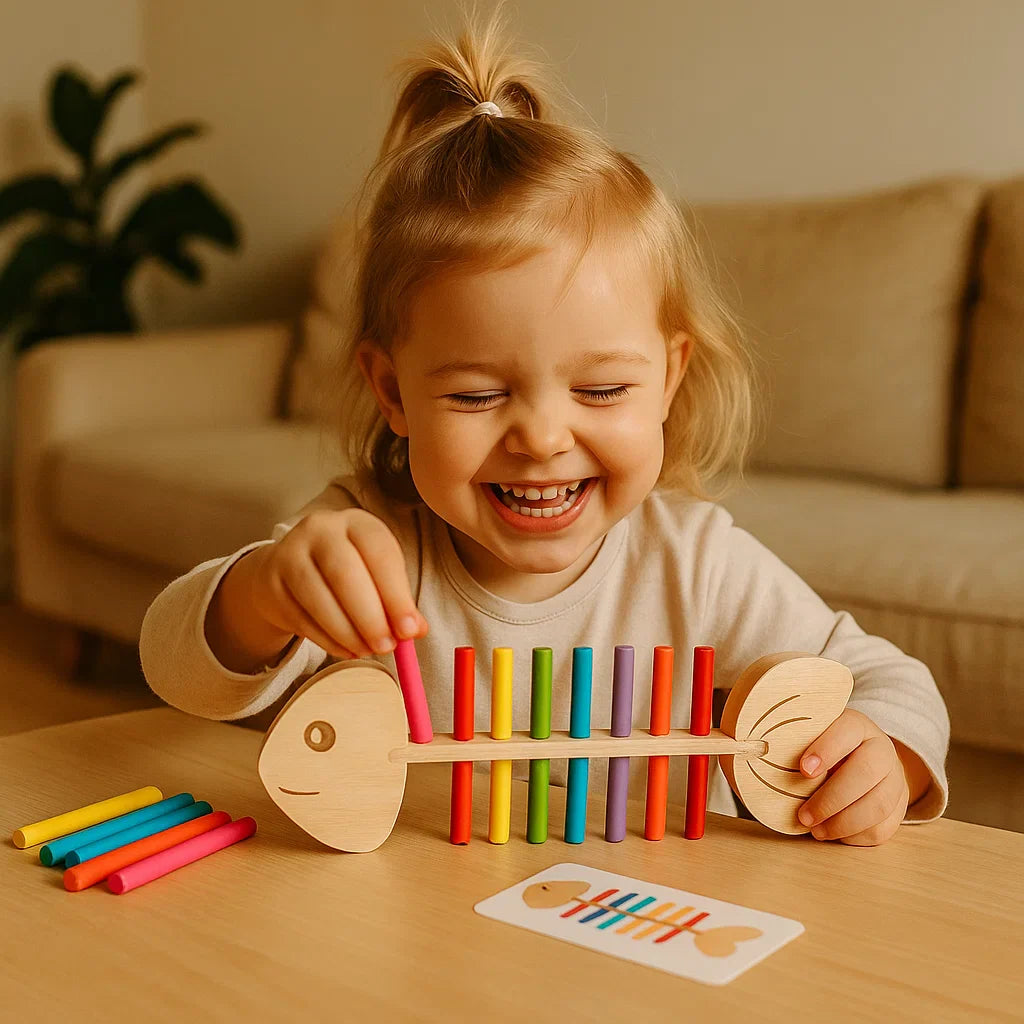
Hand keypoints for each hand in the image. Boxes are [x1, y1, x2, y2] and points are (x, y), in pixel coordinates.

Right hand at [242, 508, 427, 659]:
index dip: (396, 594)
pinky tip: (345, 649)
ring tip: (367, 650)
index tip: (409, 630)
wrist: (288, 568)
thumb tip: (416, 630)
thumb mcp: (376, 575)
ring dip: (347, 632)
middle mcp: (321, 529)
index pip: (379, 553)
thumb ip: (397, 600)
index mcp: (357, 523)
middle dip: (369, 617)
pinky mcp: (271, 582)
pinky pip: (300, 617)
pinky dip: (326, 640)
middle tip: (386, 647)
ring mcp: (290, 553)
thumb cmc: (344, 571)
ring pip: (318, 597)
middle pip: (344, 573)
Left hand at [795, 708, 909, 845]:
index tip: (803, 769)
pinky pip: (883, 828)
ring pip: (878, 804)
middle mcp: (882, 749)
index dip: (826, 749)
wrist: (866, 758)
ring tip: (816, 830)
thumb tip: (753, 752)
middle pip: (866, 772)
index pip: (847, 730)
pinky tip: (835, 835)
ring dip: (843, 823)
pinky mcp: (899, 806)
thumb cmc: (826, 749)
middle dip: (831, 799)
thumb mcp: (812, 736)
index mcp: (858, 726)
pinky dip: (856, 836)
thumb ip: (794, 742)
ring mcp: (895, 778)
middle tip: (803, 815)